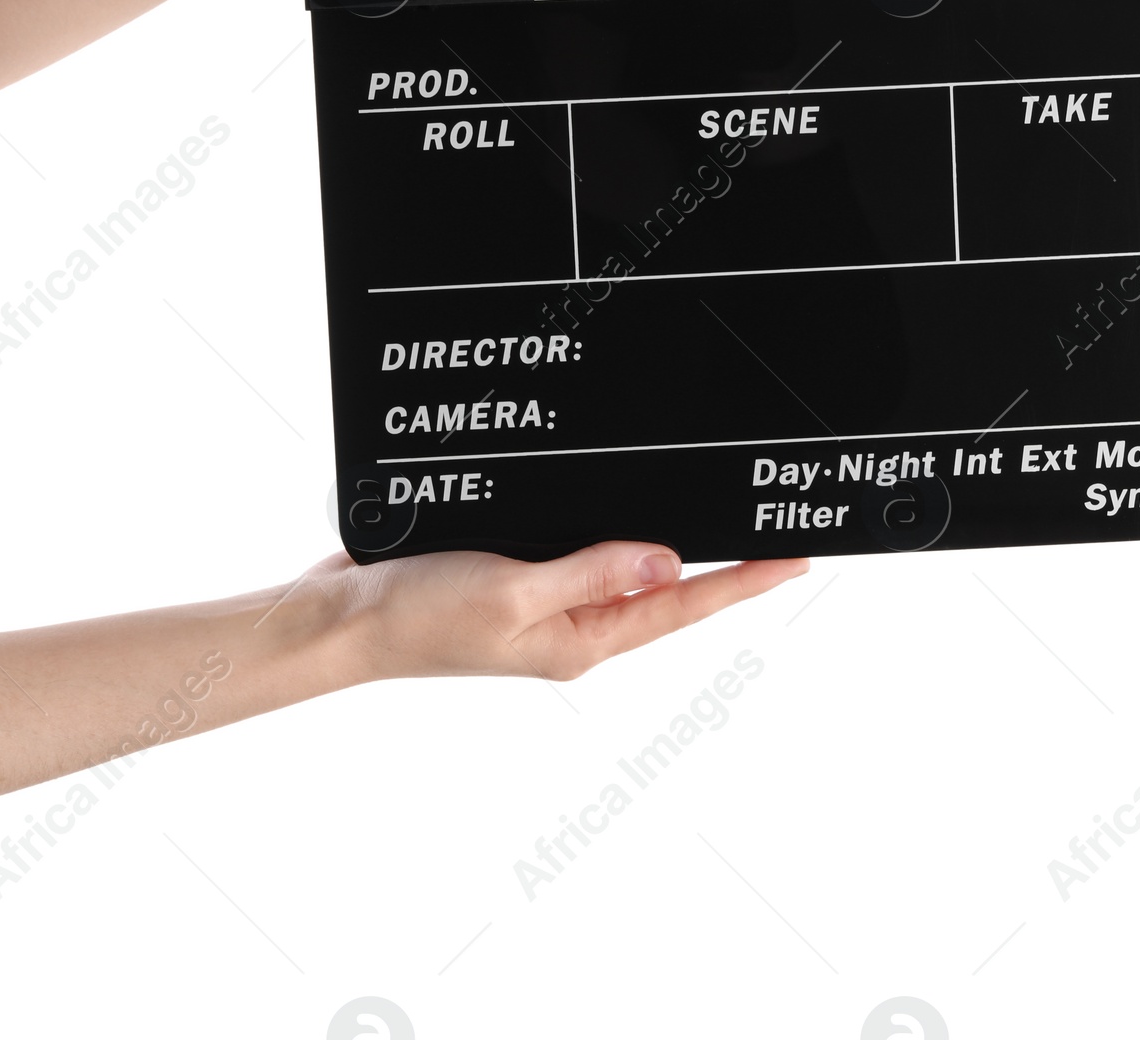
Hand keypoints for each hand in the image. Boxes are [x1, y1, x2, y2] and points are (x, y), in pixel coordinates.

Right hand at [314, 541, 809, 684]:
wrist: (344, 617)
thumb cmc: (419, 617)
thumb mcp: (513, 595)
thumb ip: (592, 573)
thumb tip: (668, 559)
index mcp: (580, 640)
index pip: (680, 605)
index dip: (743, 582)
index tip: (795, 560)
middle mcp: (571, 622)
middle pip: (662, 587)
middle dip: (720, 563)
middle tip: (773, 533)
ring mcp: (543, 599)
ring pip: (623, 563)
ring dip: (667, 539)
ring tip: (720, 515)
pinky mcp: (515, 571)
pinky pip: (579, 546)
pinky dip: (608, 524)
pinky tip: (622, 500)